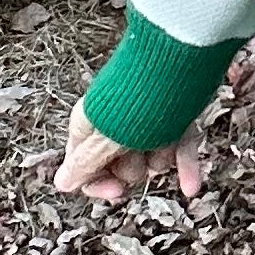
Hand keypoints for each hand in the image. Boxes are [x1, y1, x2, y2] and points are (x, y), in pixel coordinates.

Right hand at [55, 96, 206, 204]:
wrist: (173, 62)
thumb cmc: (132, 97)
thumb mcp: (104, 138)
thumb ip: (85, 163)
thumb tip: (62, 183)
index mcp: (90, 126)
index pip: (84, 169)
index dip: (98, 184)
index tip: (117, 192)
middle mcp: (116, 126)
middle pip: (123, 169)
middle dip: (135, 166)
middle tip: (137, 147)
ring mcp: (148, 122)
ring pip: (154, 162)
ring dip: (161, 155)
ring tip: (163, 135)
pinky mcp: (176, 120)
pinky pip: (180, 151)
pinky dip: (186, 167)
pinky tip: (192, 187)